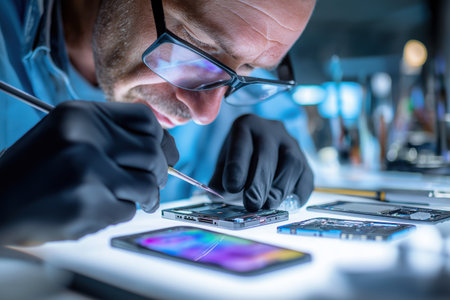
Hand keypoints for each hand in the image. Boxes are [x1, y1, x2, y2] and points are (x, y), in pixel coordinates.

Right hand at [0, 101, 177, 244]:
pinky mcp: (88, 205)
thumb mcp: (70, 133)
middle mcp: (86, 138)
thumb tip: (165, 148)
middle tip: (152, 183)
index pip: (146, 120)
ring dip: (145, 197)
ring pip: (146, 185)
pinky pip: (128, 210)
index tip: (162, 154)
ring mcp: (88, 171)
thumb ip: (113, 133)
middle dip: (159, 173)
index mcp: (82, 115)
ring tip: (130, 199)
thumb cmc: (38, 169)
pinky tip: (99, 209)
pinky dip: (120, 213)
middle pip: (152, 153)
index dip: (160, 140)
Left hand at [209, 114, 312, 210]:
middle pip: (267, 156)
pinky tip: (286, 204)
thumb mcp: (224, 164)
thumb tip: (216, 195)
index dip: (237, 166)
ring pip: (291, 164)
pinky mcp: (306, 161)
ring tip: (267, 205)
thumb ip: (219, 180)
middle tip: (251, 203)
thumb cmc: (239, 160)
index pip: (242, 145)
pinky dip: (298, 193)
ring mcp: (292, 144)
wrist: (259, 152)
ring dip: (278, 189)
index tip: (231, 187)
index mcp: (246, 125)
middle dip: (259, 182)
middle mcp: (271, 130)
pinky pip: (307, 176)